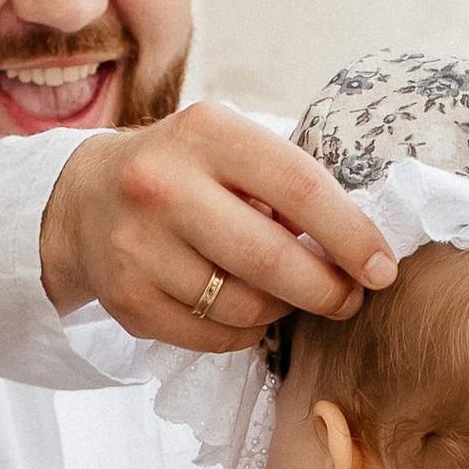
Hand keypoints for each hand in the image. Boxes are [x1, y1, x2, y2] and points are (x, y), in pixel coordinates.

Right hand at [41, 101, 396, 344]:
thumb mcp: (230, 148)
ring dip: (282, 311)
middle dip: (327, 290)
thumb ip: (287, 184)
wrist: (85, 199)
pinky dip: (244, 331)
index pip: (300, 189)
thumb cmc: (186, 172)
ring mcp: (138, 246)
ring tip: (286, 296)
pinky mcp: (126, 299)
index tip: (383, 268)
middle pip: (273, 260)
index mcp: (206, 132)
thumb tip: (362, 248)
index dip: (352, 236)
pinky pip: (213, 335)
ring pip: (245, 306)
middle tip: (349, 300)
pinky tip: (244, 311)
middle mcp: (164, 185)